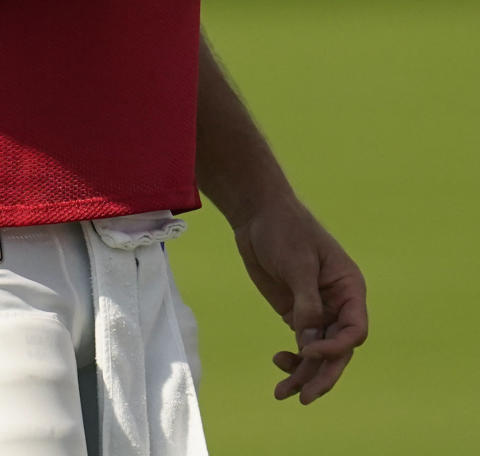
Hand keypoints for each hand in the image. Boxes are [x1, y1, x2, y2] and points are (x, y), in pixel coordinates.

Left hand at [233, 195, 367, 403]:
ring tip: (282, 393)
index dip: (336, 349)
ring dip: (304, 375)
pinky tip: (278, 363)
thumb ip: (307, 303)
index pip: (355, 331)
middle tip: (305, 398)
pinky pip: (302, 346)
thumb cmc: (285, 229)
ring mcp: (318, 311)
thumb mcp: (298, 263)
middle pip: (339, 351)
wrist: (258, 214)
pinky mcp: (297, 313)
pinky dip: (293, 360)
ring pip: (318, 354)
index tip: (309, 351)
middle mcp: (338, 304)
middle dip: (323, 375)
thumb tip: (309, 343)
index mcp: (349, 288)